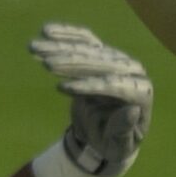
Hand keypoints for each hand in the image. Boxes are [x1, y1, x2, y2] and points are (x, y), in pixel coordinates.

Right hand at [29, 23, 152, 176]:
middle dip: (72, 63)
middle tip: (46, 65)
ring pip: (88, 49)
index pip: (115, 87)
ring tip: (35, 48)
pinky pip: (84, 40)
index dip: (89, 87)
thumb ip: (125, 130)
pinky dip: (66, 35)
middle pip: (101, 64)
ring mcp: (117, 59)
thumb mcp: (121, 145)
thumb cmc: (116, 143)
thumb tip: (132, 111)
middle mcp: (132, 71)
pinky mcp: (102, 53)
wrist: (108, 134)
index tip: (62, 88)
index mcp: (141, 91)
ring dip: (60, 47)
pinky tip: (46, 31)